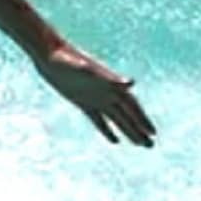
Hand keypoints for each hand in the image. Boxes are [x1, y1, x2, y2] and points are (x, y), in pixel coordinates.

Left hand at [34, 42, 156, 146]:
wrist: (47, 54)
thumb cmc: (67, 59)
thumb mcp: (87, 69)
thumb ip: (109, 78)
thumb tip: (132, 83)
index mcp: (109, 84)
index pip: (130, 104)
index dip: (142, 118)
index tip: (153, 132)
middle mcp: (104, 91)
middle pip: (125, 114)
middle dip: (138, 129)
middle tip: (151, 145)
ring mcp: (94, 97)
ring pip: (115, 118)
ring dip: (127, 131)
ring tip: (140, 144)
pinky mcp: (82, 102)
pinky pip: (98, 119)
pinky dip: (107, 130)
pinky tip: (115, 141)